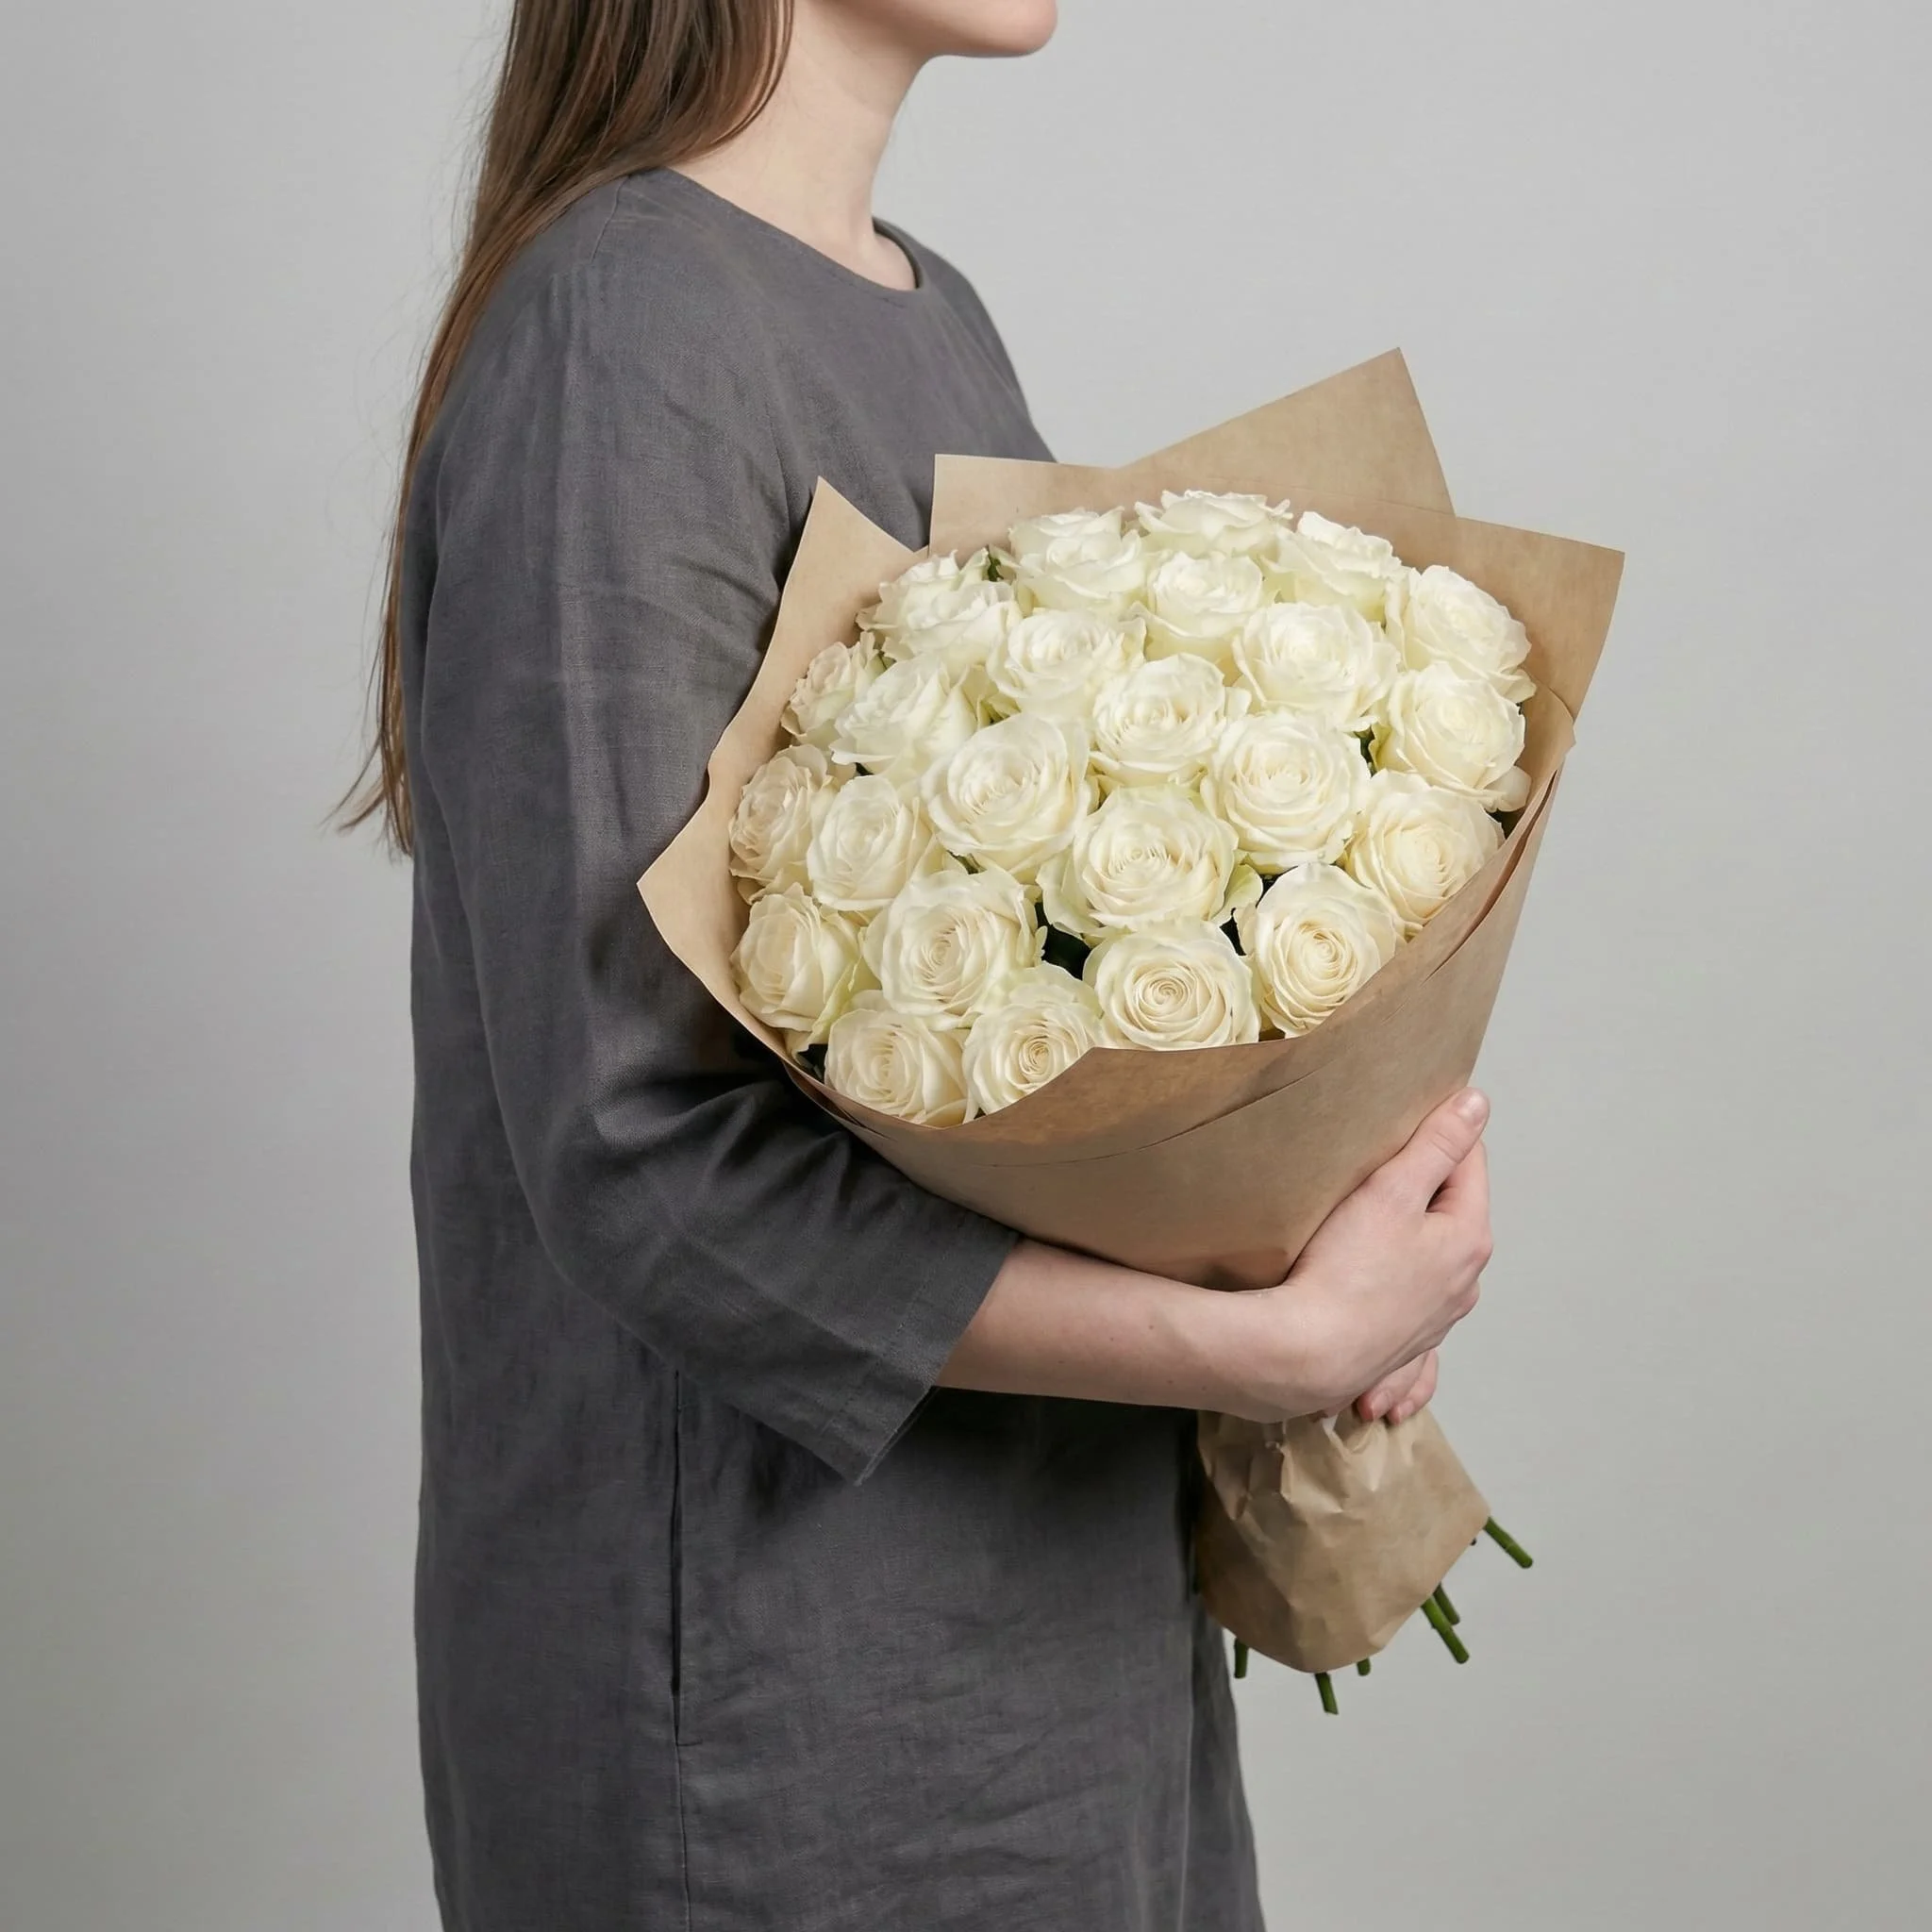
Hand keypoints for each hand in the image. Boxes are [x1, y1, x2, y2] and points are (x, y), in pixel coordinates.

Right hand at [1223, 1088, 1491, 1421]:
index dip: (1435, 1136)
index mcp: (1469, 1239)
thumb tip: (1477, 1104)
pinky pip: (1407, 1329)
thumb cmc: (1347, 1269)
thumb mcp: (1392, 1190)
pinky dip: (1394, 1316)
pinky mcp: (1401, 1351)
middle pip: (1448, 1215)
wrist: (1307, 1355)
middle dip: (1417, 1193)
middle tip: (1369, 1179)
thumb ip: (1438, 1143)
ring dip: (1406, 1250)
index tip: (1397, 1128)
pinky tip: (1376, 1310)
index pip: (1469, 1163)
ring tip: (1362, 1237)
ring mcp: (1435, 1323)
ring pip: (1429, 1269)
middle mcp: (1463, 1284)